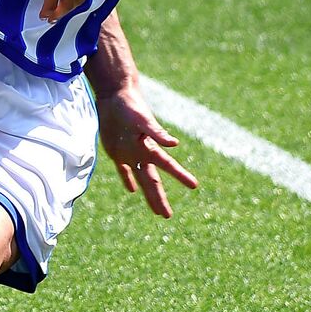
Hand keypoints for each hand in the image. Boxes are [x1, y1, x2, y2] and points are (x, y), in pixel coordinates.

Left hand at [97, 87, 197, 217]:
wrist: (116, 96)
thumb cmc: (130, 105)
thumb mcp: (142, 119)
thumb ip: (156, 132)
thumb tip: (174, 144)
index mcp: (150, 147)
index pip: (168, 166)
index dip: (181, 175)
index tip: (195, 185)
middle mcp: (142, 153)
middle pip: (152, 181)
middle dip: (159, 199)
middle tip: (167, 216)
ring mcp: (129, 154)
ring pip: (140, 179)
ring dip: (148, 195)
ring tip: (156, 211)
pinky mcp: (116, 152)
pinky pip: (123, 170)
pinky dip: (127, 180)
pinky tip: (132, 190)